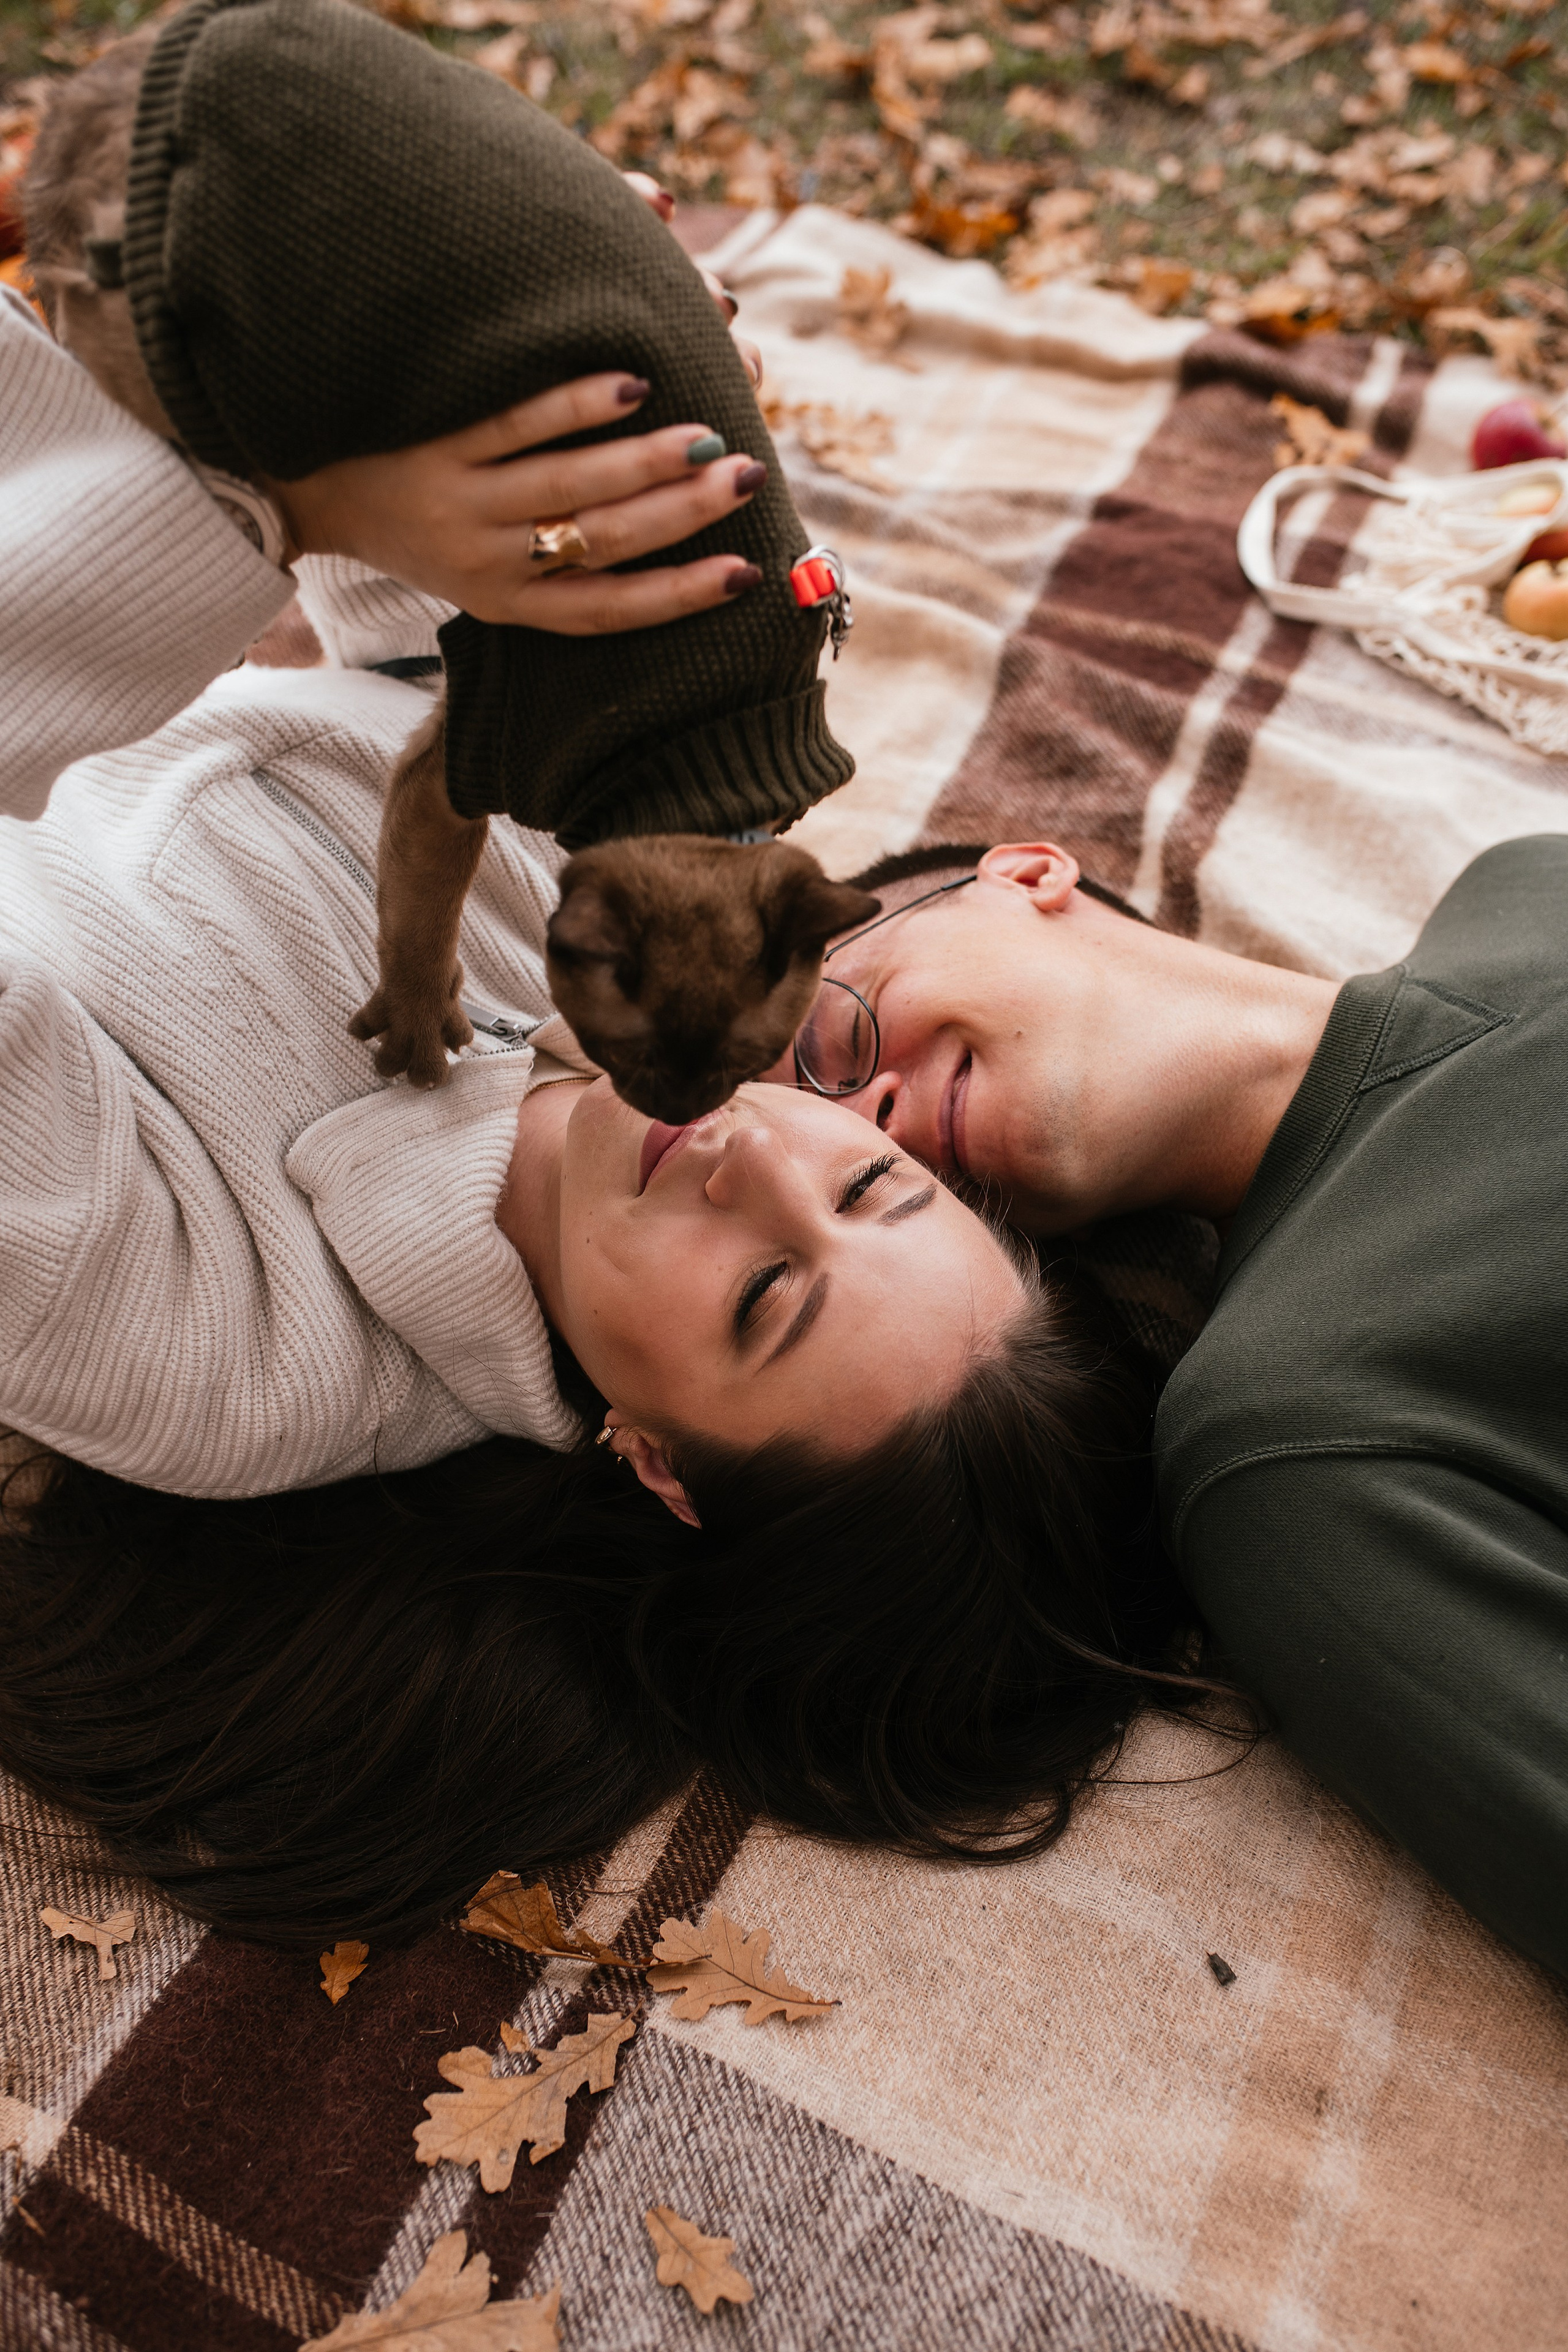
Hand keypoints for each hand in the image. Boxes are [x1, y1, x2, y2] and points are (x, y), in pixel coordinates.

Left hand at [264, 171, 764, 634]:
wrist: (307, 488)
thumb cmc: (423, 527)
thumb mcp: (483, 571)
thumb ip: (559, 565)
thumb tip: (665, 535)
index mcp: (508, 602)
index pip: (610, 609)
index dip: (679, 596)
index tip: (742, 575)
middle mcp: (488, 561)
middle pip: (602, 541)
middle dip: (682, 513)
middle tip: (746, 478)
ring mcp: (461, 502)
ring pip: (567, 485)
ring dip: (645, 460)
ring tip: (707, 434)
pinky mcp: (436, 445)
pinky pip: (515, 424)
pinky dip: (576, 405)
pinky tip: (629, 383)